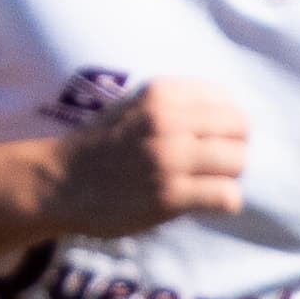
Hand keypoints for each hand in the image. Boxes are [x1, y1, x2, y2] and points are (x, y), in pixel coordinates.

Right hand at [41, 77, 248, 237]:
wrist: (58, 182)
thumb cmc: (100, 147)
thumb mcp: (134, 106)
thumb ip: (176, 105)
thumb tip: (228, 118)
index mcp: (161, 93)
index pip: (226, 99)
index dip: (225, 124)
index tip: (209, 140)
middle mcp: (168, 120)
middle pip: (240, 128)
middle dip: (233, 148)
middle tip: (212, 166)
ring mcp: (169, 157)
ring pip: (239, 161)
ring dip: (229, 176)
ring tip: (206, 185)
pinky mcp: (170, 195)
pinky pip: (227, 195)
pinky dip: (224, 203)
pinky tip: (205, 205)